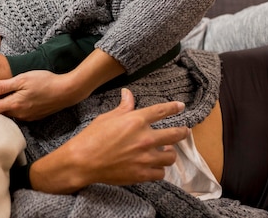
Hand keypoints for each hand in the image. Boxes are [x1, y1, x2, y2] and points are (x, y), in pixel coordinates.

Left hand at [0, 70, 82, 120]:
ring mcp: (26, 116)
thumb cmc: (45, 81)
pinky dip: (8, 110)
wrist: (67, 91)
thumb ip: (3, 86)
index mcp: (14, 104)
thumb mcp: (23, 79)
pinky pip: (16, 114)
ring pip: (6, 114)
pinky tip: (6, 104)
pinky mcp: (33, 116)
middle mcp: (18, 114)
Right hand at [29, 88, 188, 193]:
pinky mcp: (142, 174)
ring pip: (171, 156)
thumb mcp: (107, 117)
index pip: (161, 111)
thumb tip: (128, 93)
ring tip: (166, 151)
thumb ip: (123, 107)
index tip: (181, 106)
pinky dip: (159, 169)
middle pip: (175, 134)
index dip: (174, 107)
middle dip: (183, 132)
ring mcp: (145, 157)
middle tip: (184, 132)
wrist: (82, 161)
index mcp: (136, 120)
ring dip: (170, 153)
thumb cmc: (92, 137)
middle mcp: (145, 138)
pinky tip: (154, 166)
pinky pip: (161, 173)